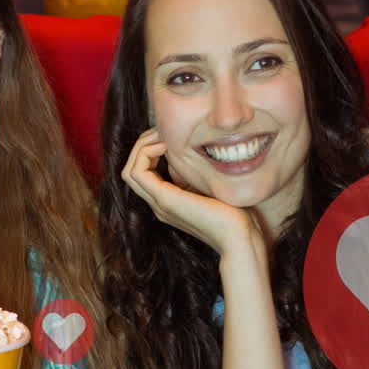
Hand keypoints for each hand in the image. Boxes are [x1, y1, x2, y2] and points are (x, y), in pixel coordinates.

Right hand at [121, 128, 261, 256]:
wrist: (239, 237)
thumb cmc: (235, 213)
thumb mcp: (211, 187)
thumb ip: (197, 175)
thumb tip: (188, 153)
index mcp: (168, 201)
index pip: (143, 173)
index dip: (150, 150)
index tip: (170, 137)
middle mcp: (158, 203)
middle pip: (131, 170)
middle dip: (143, 146)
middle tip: (162, 131)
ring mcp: (159, 203)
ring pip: (129, 170)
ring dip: (142, 147)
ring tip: (162, 136)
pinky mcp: (164, 199)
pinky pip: (137, 172)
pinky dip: (146, 153)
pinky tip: (166, 145)